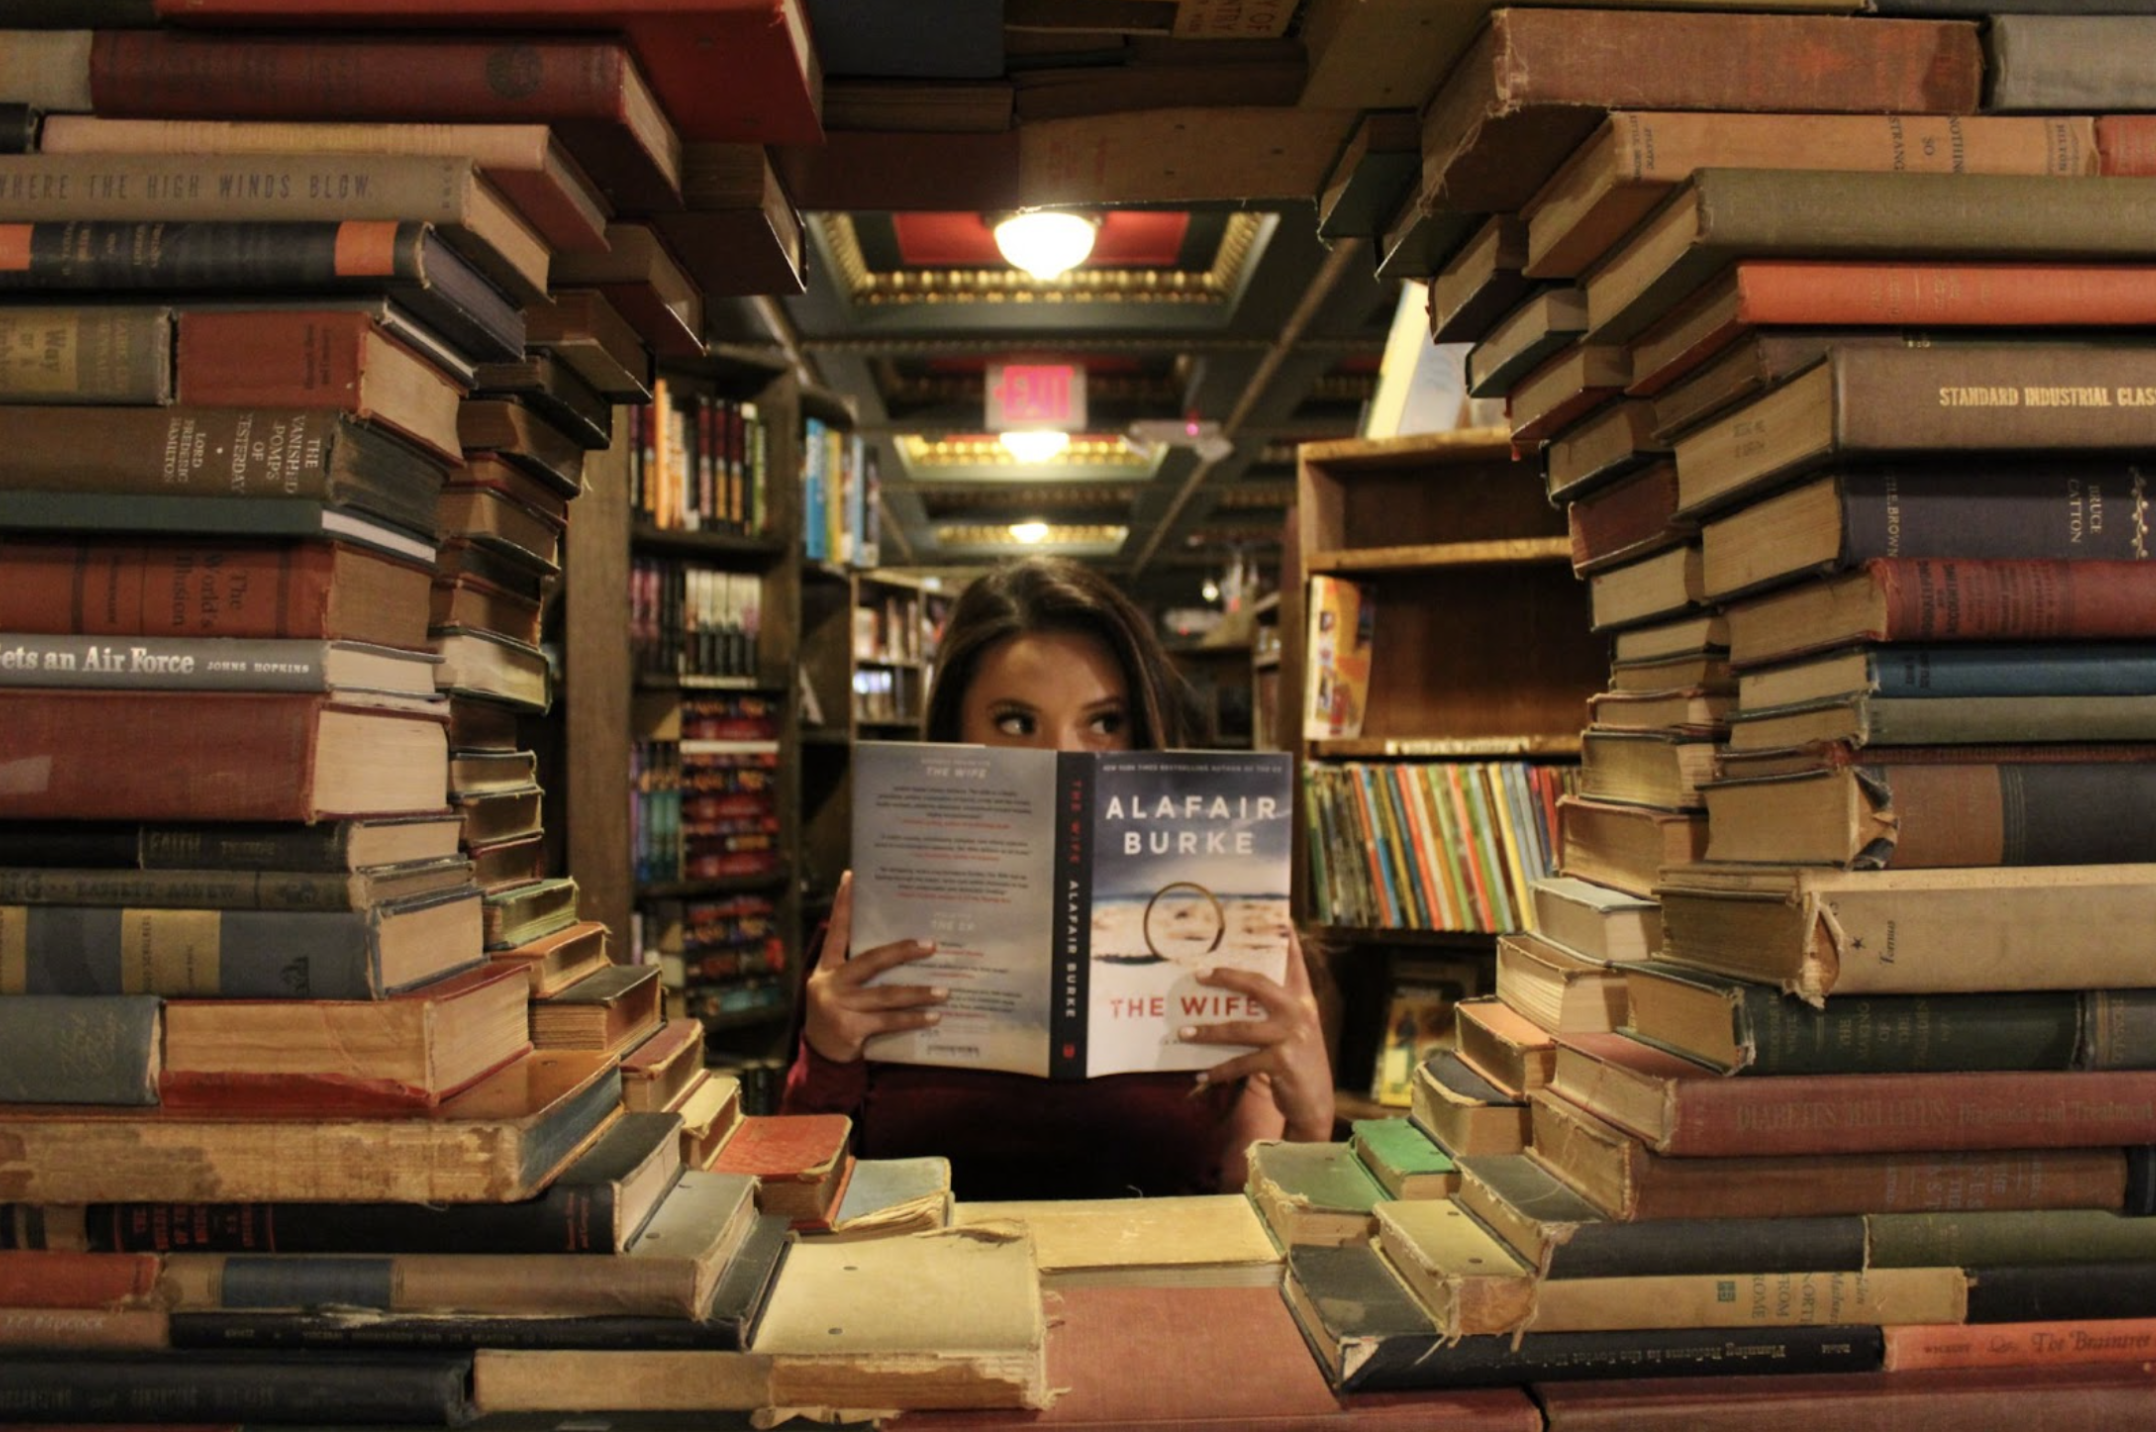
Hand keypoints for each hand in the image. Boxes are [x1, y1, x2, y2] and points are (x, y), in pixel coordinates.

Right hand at [801, 871, 948, 1063]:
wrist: (821, 1055)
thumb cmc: (839, 1013)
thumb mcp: (839, 987)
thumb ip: (858, 969)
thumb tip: (902, 947)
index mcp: (827, 967)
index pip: (836, 930)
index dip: (843, 904)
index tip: (851, 876)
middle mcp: (830, 983)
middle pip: (871, 961)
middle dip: (903, 951)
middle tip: (932, 945)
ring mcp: (839, 1006)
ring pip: (886, 995)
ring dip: (918, 992)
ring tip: (945, 991)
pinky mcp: (849, 1028)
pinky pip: (889, 1021)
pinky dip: (913, 1019)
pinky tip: (934, 1017)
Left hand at [1178, 925, 1335, 1143]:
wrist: (1315, 1103)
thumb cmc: (1297, 1063)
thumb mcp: (1294, 1031)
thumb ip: (1276, 1011)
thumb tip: (1234, 995)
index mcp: (1303, 1001)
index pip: (1294, 964)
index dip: (1287, 942)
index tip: (1280, 919)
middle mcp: (1300, 1013)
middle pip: (1257, 985)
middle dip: (1226, 977)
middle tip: (1199, 974)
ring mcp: (1291, 1037)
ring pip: (1240, 1029)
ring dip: (1208, 1032)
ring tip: (1183, 1033)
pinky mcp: (1282, 1061)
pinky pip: (1241, 1062)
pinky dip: (1218, 1071)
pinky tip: (1200, 1076)